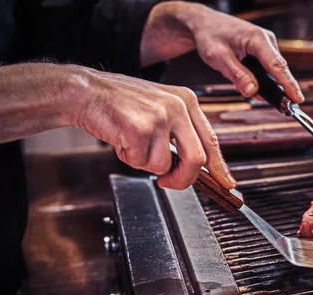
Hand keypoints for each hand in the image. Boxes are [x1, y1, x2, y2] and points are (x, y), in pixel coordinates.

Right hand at [76, 67, 235, 189]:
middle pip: (196, 159)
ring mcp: (160, 116)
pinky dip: (129, 159)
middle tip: (168, 183)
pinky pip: (141, 162)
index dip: (219, 167)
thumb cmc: (120, 105)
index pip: (212, 140)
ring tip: (133, 144)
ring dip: (145, 164)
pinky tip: (121, 141)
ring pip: (164, 165)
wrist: (86, 92)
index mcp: (187, 101)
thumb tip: (196, 166)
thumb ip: (180, 134)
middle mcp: (178, 106)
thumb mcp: (159, 110)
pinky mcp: (140, 127)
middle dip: (183, 179)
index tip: (226, 183)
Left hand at [140, 2, 304, 102]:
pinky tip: (255, 88)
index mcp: (257, 39)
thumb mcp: (219, 57)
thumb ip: (237, 75)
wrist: (204, 24)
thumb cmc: (210, 35)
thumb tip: (252, 92)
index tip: (297, 99)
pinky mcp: (262, 53)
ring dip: (268, 85)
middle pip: (278, 70)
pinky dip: (262, 81)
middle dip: (282, 89)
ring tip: (268, 99)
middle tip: (285, 108)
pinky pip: (266, 71)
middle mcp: (266, 41)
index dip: (288, 84)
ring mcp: (265, 47)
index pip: (276, 65)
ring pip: (272, 72)